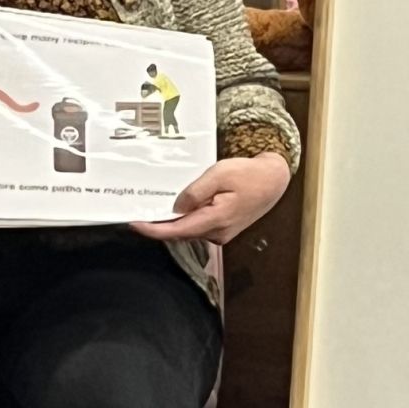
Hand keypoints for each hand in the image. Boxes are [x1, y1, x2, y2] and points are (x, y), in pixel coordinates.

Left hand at [135, 152, 292, 247]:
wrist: (274, 181)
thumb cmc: (248, 174)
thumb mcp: (220, 174)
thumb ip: (196, 191)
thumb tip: (176, 207)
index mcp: (216, 219)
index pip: (178, 231)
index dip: (153, 230)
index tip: (134, 223)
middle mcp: (217, 233)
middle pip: (180, 233)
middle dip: (158, 225)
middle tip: (137, 212)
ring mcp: (221, 233)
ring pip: (189, 230)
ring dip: (171, 222)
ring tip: (153, 207)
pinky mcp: (222, 229)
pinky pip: (198, 226)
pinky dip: (185, 219)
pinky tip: (176, 207)